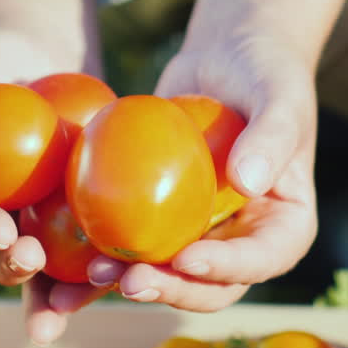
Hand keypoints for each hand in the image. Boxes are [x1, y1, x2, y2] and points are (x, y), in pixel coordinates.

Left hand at [86, 33, 318, 310]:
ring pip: (166, 276)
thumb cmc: (265, 73)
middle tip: (131, 281)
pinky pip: (132, 248)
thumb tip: (248, 183)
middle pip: (209, 285)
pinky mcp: (160, 223)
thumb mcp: (279, 97)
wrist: (225, 59)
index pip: (260, 260)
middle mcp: (243, 244)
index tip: (186, 258)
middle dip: (170, 288)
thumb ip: (271, 137)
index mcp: (284, 228)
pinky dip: (101, 265)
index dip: (225, 268)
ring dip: (130, 285)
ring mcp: (200, 237)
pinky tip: (64, 276)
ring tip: (93, 277)